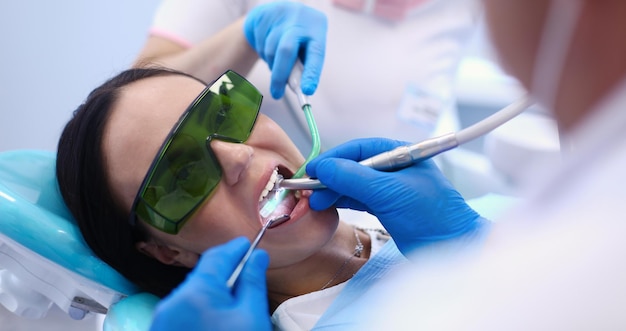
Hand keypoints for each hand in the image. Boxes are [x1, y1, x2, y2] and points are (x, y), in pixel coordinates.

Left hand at [149, 237, 270, 330]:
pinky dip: (204, 307)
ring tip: (237, 304)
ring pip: (196, 293)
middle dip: (228, 272)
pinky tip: (220, 318)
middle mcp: (174, 301)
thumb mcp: (251, 317)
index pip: (217, 256)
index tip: (249, 245)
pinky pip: (186, 309)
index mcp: (196, 293)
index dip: (235, 248)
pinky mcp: (163, 329)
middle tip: (250, 274)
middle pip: (205, 274)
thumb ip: (253, 283)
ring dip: (216, 292)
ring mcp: (165, 318)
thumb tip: (258, 256)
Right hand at [244, 1, 326, 98]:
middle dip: (281, 75)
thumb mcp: (307, 47)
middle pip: (286, 50)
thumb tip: (298, 87)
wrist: (277, 13)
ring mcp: (280, 14)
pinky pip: (259, 45)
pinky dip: (264, 55)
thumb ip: (303, 66)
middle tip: (277, 93)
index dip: (311, 73)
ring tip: (277, 63)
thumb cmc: (298, 37)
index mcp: (317, 28)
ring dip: (272, 66)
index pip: (316, 53)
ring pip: (270, 50)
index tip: (307, 91)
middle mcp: (300, 18)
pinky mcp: (263, 16)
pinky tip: (268, 48)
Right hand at [306, 138, 482, 253]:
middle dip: (330, 176)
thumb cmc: (431, 215)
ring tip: (316, 201)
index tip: (312, 169)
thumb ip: (353, 177)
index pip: (358, 149)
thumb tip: (323, 167)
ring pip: (353, 183)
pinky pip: (359, 198)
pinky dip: (343, 201)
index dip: (332, 158)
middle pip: (353, 165)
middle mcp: (394, 168)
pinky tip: (329, 205)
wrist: (454, 247)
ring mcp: (391, 188)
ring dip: (334, 190)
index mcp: (400, 154)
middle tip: (309, 190)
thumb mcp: (388, 192)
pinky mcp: (388, 207)